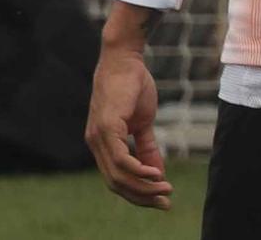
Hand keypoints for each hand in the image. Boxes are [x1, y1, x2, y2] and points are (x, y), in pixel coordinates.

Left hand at [86, 41, 171, 208]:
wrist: (125, 58)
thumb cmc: (132, 86)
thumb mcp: (143, 122)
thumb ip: (147, 147)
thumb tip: (159, 173)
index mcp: (102, 143)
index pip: (115, 179)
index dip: (137, 193)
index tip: (160, 201)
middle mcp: (95, 143)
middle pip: (116, 183)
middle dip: (142, 197)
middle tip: (165, 202)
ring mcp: (98, 135)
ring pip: (118, 175)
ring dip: (144, 187)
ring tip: (165, 188)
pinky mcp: (106, 126)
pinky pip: (121, 159)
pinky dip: (139, 171)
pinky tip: (155, 174)